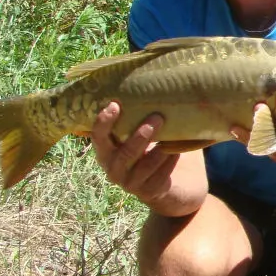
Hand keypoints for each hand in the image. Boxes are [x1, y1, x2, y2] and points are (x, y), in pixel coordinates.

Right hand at [90, 101, 206, 215]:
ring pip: (143, 166)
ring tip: (171, 135)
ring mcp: (130, 183)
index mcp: (107, 152)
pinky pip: (160, 176)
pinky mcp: (149, 192)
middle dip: (140, 136)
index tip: (115, 105)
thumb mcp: (142, 135)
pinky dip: (169, 162)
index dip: (103, 122)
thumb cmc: (153, 149)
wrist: (171, 184)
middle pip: (123, 154)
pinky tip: (178, 151)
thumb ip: (139, 118)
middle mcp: (113, 169)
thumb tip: (149, 83)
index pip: (98, 137)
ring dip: (159, 149)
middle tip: (157, 117)